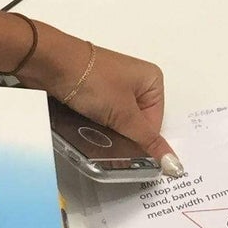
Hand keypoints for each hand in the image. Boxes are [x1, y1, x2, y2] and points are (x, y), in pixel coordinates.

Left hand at [29, 28, 174, 166]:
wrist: (52, 63)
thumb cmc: (94, 82)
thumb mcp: (124, 115)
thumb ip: (147, 140)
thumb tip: (174, 164)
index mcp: (152, 79)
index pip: (155, 124)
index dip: (141, 139)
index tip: (126, 148)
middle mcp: (136, 80)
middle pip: (137, 122)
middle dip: (124, 135)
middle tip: (108, 141)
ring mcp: (113, 83)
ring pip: (117, 119)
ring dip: (108, 130)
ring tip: (94, 133)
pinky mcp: (94, 88)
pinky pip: (102, 113)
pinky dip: (95, 123)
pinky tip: (85, 126)